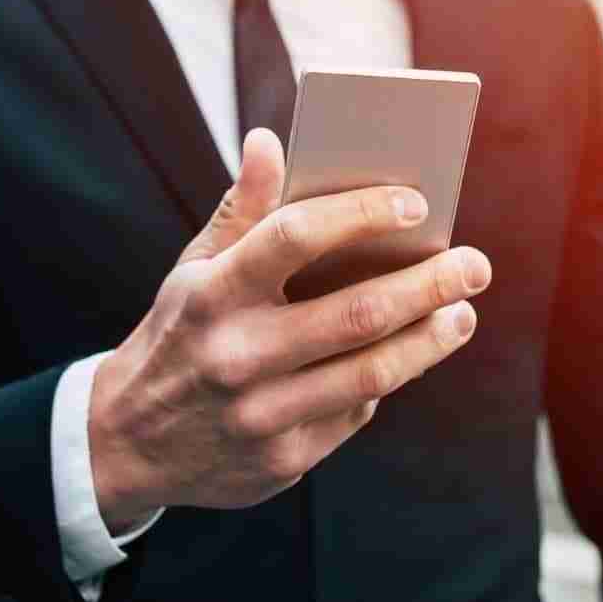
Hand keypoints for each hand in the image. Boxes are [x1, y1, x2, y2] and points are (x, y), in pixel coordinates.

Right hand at [88, 128, 491, 532]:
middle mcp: (235, 355)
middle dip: (429, 284)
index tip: (416, 204)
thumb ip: (240, 210)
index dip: (362, 213)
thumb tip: (271, 142)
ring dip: (429, 340)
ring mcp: (260, 414)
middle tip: (474, 265)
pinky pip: (354, 413)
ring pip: (371, 374)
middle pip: (356, 313)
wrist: (127, 444)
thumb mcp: (191, 271)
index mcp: (211, 295)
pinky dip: (385, 380)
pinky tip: (403, 357)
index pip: (294, 236)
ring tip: (461, 314)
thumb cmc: (176, 337)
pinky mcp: (282, 459)